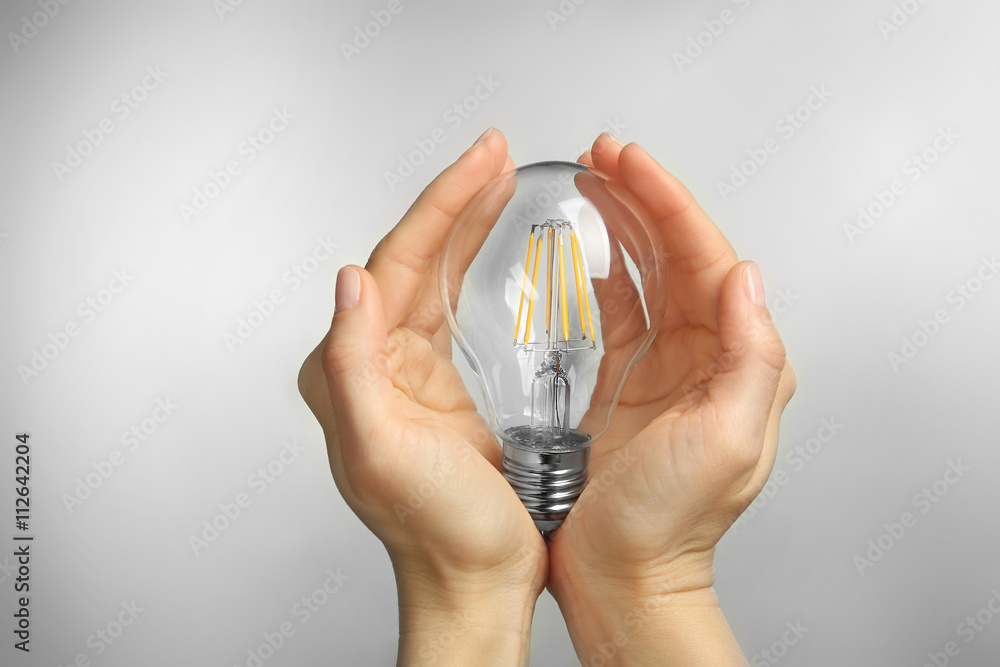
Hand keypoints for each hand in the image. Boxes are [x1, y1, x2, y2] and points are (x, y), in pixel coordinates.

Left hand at [298, 129, 544, 665]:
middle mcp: (373, 362)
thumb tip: (351, 282)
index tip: (480, 164)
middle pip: (415, 257)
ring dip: (467, 224)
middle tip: (495, 155)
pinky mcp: (442, 383)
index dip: (440, 205)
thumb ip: (351, 366)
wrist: (473, 578)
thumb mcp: (380, 451)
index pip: (394, 263)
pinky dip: (477, 266)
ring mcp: (409, 370)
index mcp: (352, 369)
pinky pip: (456, 305)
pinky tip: (496, 245)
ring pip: (435, 274)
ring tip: (499, 181)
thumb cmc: (434, 530)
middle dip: (456, 200)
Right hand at [547, 134, 795, 664]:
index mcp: (733, 360)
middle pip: (674, 253)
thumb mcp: (728, 441)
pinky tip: (589, 253)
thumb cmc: (669, 522)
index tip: (630, 164)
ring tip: (592, 183)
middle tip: (603, 156)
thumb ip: (751, 357)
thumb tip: (747, 278)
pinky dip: (603, 275)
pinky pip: (617, 312)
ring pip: (645, 273)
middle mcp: (701, 355)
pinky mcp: (622, 380)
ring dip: (621, 224)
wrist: (622, 574)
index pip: (705, 257)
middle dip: (641, 197)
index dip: (667, 202)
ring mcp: (660, 364)